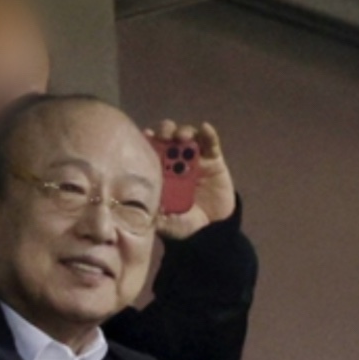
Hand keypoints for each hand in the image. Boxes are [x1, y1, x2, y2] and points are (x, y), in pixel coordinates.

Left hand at [145, 119, 236, 239]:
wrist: (212, 230)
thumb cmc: (184, 224)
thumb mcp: (166, 223)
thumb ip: (156, 217)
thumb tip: (145, 212)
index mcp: (159, 173)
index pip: (150, 151)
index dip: (147, 141)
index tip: (145, 135)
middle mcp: (174, 162)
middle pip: (167, 138)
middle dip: (165, 131)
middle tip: (164, 135)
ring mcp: (194, 159)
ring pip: (188, 137)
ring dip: (184, 131)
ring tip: (183, 136)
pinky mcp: (214, 159)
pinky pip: (211, 143)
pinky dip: (209, 134)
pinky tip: (205, 129)